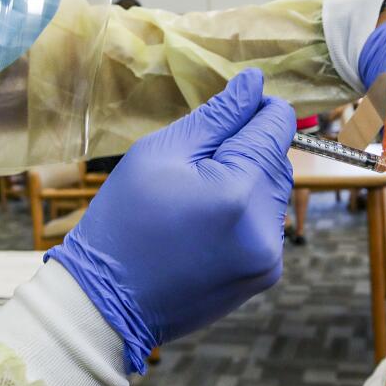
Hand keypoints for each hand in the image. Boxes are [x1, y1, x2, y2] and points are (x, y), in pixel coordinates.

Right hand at [48, 69, 294, 372]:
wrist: (108, 301)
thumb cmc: (124, 221)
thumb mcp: (159, 153)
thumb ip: (216, 116)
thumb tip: (254, 83)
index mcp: (238, 189)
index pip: (277, 125)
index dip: (256, 108)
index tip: (231, 109)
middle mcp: (265, 226)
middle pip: (277, 159)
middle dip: (245, 150)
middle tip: (193, 165)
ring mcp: (269, 256)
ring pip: (273, 192)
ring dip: (245, 183)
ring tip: (194, 200)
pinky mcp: (264, 275)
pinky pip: (266, 225)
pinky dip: (243, 215)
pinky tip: (203, 226)